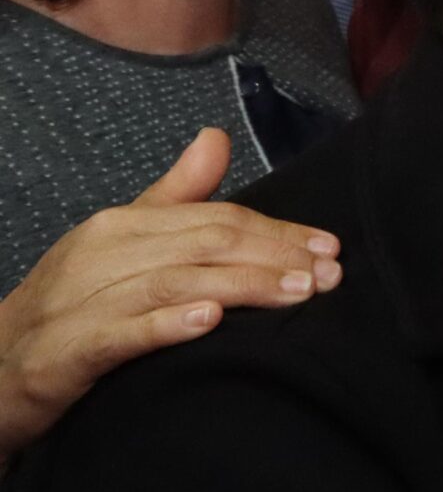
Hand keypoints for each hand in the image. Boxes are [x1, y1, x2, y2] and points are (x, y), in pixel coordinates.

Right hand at [0, 129, 339, 460]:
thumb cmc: (69, 307)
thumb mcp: (120, 246)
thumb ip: (174, 197)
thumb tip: (216, 138)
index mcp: (119, 225)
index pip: (215, 219)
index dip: (278, 232)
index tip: (330, 248)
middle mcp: (98, 255)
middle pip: (203, 246)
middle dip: (274, 257)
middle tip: (330, 275)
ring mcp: (77, 303)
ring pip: (172, 284)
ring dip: (242, 288)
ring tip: (297, 294)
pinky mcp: (63, 354)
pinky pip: (119, 335)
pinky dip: (166, 326)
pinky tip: (210, 324)